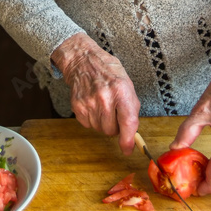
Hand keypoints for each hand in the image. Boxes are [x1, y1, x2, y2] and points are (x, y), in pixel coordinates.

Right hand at [52, 33, 140, 154]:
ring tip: (103, 106)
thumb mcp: (127, 84)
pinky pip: (88, 125)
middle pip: (112, 130)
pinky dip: (92, 119)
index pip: (127, 122)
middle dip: (115, 127)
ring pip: (100, 129)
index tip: (128, 149)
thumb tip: (133, 131)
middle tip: (114, 113)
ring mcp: (89, 103)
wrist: (84, 61)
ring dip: (103, 123)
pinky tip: (93, 105)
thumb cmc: (108, 72)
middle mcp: (105, 98)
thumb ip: (131, 108)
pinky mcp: (78, 107)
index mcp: (121, 91)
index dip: (128, 140)